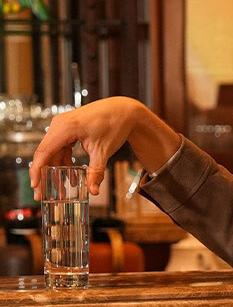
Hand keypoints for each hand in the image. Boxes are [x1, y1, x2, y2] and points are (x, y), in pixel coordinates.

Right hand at [29, 97, 180, 197]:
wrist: (123, 111)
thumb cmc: (113, 125)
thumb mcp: (103, 151)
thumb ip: (96, 172)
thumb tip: (93, 192)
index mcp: (65, 127)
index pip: (44, 152)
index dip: (37, 171)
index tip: (35, 187)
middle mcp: (59, 125)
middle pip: (45, 154)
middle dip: (44, 175)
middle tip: (41, 195)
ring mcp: (62, 126)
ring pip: (53, 153)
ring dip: (55, 171)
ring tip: (59, 190)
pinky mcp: (68, 130)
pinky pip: (60, 149)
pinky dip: (64, 163)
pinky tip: (71, 178)